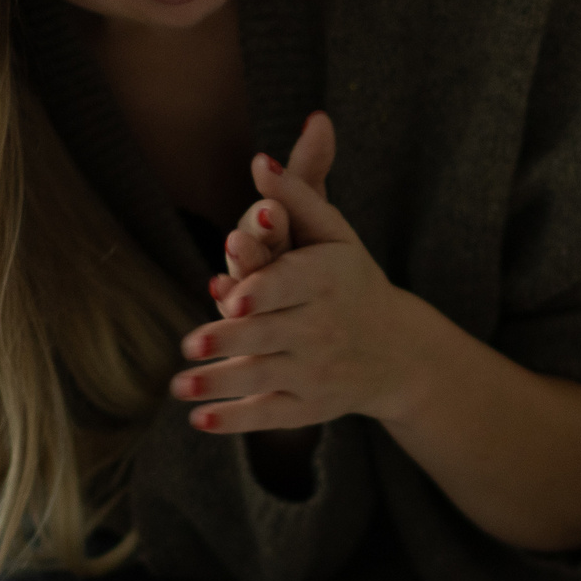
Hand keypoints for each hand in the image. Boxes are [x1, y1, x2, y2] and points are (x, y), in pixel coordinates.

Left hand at [171, 112, 430, 433]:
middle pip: (271, 334)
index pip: (290, 284)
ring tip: (180, 385)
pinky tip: (200, 420)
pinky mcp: (309, 407)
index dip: (262, 290)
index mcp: (325, 280)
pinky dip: (236, 421)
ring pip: (264, 378)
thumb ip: (297, 196)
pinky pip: (270, 416)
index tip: (233, 296)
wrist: (399, 352)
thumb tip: (258, 159)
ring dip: (222, 383)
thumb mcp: (336, 235)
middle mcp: (323, 328)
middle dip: (232, 340)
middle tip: (192, 344)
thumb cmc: (352, 280)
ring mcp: (316, 371)